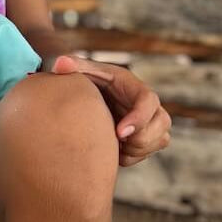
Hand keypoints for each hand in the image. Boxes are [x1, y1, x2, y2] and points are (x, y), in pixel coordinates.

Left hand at [49, 55, 170, 166]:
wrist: (92, 99)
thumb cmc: (90, 82)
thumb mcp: (84, 72)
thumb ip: (74, 67)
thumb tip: (59, 65)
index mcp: (134, 87)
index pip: (148, 100)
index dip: (139, 118)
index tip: (119, 133)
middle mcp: (149, 104)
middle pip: (162, 123)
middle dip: (140, 138)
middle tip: (114, 141)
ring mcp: (151, 122)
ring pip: (160, 140)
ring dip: (137, 149)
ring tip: (112, 144)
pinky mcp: (147, 137)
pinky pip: (148, 153)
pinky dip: (131, 157)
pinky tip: (113, 150)